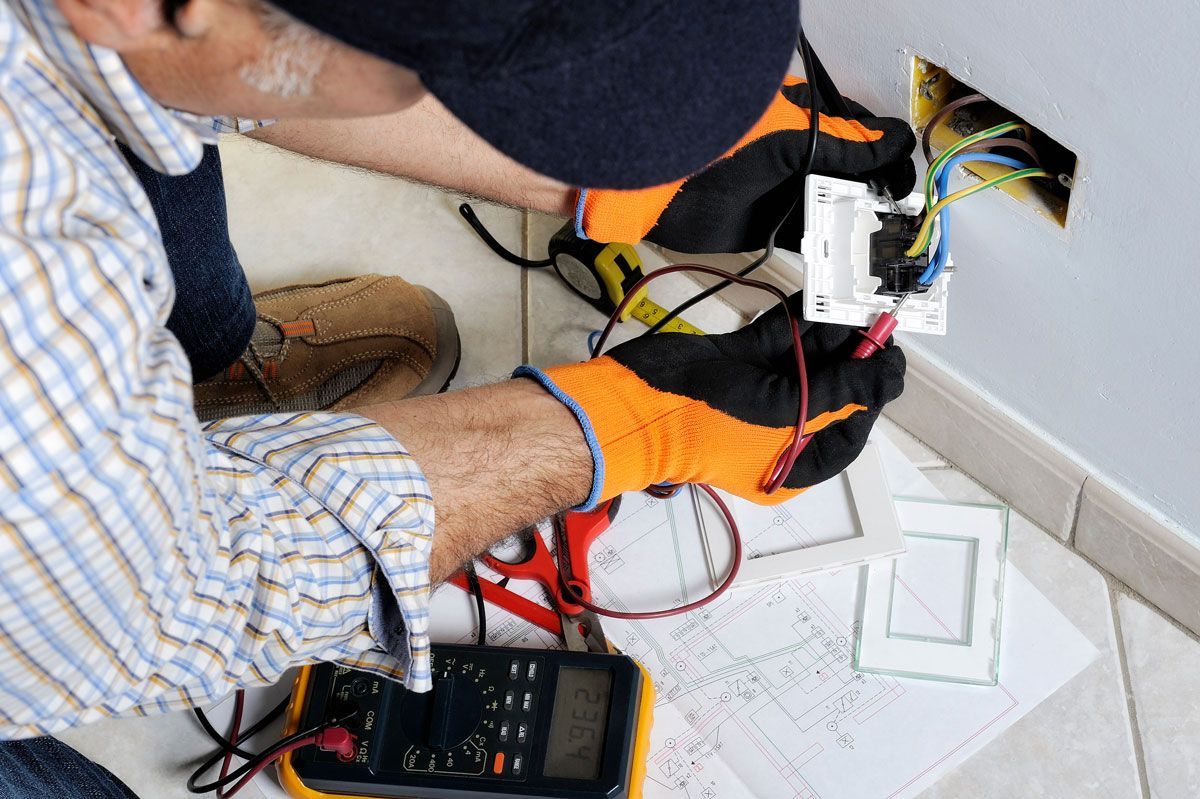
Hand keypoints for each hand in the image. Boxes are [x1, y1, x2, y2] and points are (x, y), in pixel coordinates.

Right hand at [517, 295, 905, 506]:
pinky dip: (798, 321)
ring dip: (829, 333)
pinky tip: (821, 299)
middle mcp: (781, 429)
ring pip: (805, 359)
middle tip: (877, 321)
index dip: (874, 394)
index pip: (850, 428)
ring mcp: (759, 393)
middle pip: (830, 389)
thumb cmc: (708, 422)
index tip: (892, 359)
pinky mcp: (738, 362)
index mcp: (794, 462)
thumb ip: (840, 391)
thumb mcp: (784, 413)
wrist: (635, 402)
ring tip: (857, 302)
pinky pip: (777, 340)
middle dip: (852, 356)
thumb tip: (888, 376)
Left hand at [577, 77, 915, 252]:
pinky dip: (828, 250)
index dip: (888, 162)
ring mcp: (783, 190)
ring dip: (857, 229)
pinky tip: (848, 260)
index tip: (906, 189)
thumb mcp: (788, 141)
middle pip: (853, 179)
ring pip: (834, 210)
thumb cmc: (718, 146)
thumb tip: (896, 143)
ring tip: (882, 249)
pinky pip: (807, 237)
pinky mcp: (765, 224)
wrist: (654, 185)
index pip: (864, 137)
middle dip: (877, 200)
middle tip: (899, 226)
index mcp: (807, 119)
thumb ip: (844, 146)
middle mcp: (800, 154)